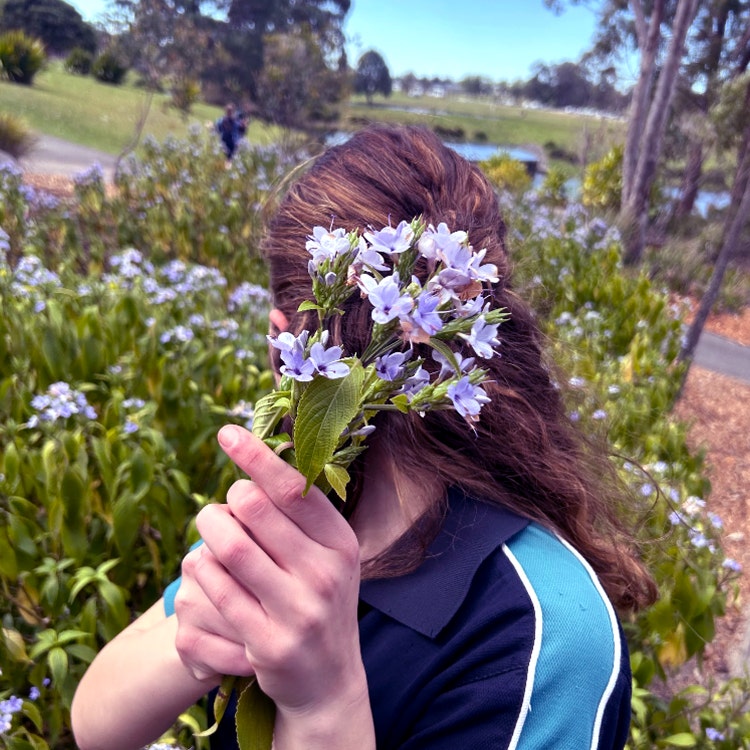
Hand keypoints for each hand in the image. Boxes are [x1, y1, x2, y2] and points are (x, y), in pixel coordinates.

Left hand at [177, 424, 364, 715]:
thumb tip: (263, 456)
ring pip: (229, 546)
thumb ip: (301, 513)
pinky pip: (215, 589)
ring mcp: (298, 611)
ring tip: (209, 531)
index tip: (226, 433)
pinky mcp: (267, 643)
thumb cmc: (318, 600)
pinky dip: (201, 569)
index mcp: (341, 543)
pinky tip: (205, 568)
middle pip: (256, 509)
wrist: (327, 679)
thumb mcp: (326, 556)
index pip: (293, 489)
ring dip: (207, 530)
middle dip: (227, 499)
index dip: (256, 457)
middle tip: (223, 507)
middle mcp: (326, 574)